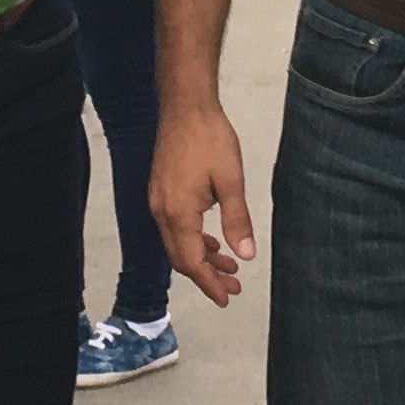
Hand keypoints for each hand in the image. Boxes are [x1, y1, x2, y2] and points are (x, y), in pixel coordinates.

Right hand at [150, 97, 256, 305]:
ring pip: (177, 243)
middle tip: (233, 287)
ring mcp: (158, 201)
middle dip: (206, 276)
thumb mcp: (231, 181)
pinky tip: (213, 241)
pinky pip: (174, 227)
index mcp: (178, 213)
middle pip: (181, 258)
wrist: (185, 107)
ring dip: (201, 258)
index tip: (227, 298)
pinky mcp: (161, 192)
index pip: (191, 262)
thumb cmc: (209, 139)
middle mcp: (162, 212)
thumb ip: (237, 221)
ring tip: (229, 267)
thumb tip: (246, 256)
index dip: (209, 284)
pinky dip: (194, 240)